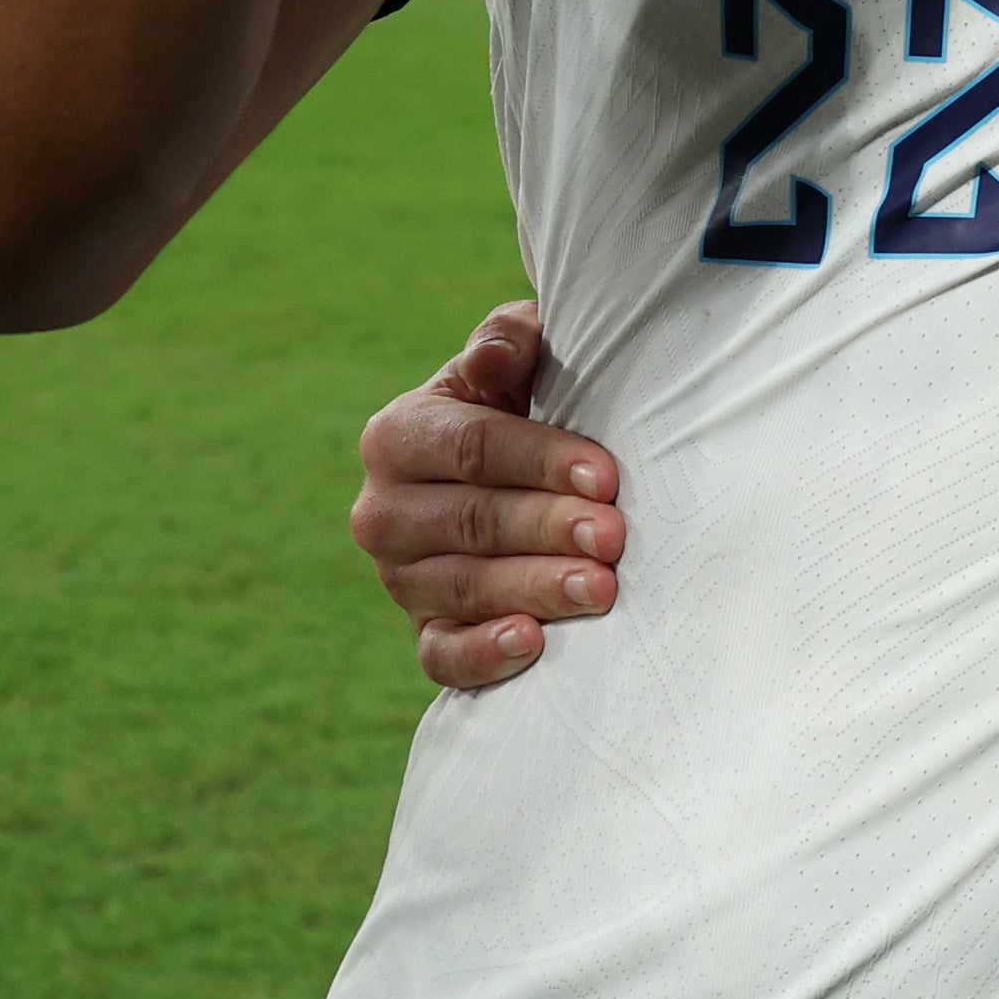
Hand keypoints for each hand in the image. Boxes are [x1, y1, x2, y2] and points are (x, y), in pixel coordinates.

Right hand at [348, 302, 625, 691]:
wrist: (516, 478)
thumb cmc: (526, 404)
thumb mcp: (518, 362)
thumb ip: (507, 343)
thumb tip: (499, 353)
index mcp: (398, 435)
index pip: (473, 449)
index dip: (540, 461)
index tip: (604, 475)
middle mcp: (385, 510)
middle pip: (472, 521)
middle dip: (548, 528)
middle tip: (613, 536)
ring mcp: (400, 578)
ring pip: (464, 588)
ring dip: (535, 589)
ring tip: (601, 588)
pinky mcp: (424, 633)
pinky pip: (443, 655)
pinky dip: (485, 655)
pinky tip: (534, 643)